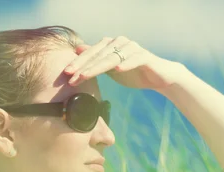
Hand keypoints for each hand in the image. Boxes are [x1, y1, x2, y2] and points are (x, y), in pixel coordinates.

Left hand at [64, 36, 185, 91]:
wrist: (157, 77)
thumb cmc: (131, 72)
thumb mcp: (109, 66)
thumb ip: (95, 58)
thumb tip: (78, 49)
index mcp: (110, 45)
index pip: (90, 54)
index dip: (78, 63)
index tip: (66, 74)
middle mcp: (120, 42)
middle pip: (98, 55)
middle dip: (83, 66)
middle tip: (71, 77)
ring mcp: (132, 48)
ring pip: (112, 58)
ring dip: (97, 67)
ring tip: (85, 76)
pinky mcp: (145, 56)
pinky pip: (134, 59)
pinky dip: (126, 64)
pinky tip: (118, 70)